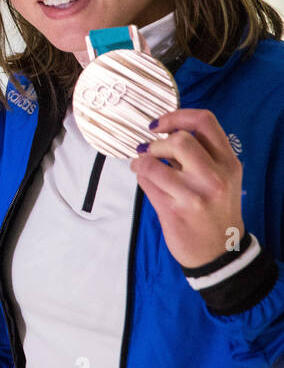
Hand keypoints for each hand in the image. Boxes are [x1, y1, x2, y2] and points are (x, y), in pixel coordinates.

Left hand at [131, 108, 245, 268]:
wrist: (220, 251)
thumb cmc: (216, 210)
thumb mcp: (222, 178)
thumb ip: (200, 154)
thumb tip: (166, 131)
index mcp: (229, 163)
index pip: (204, 122)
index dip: (176, 116)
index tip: (159, 125)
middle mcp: (215, 177)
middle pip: (179, 139)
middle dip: (157, 144)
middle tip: (152, 152)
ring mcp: (194, 194)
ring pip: (154, 162)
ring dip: (141, 160)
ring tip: (141, 165)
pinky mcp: (174, 210)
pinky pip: (145, 181)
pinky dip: (139, 175)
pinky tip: (144, 178)